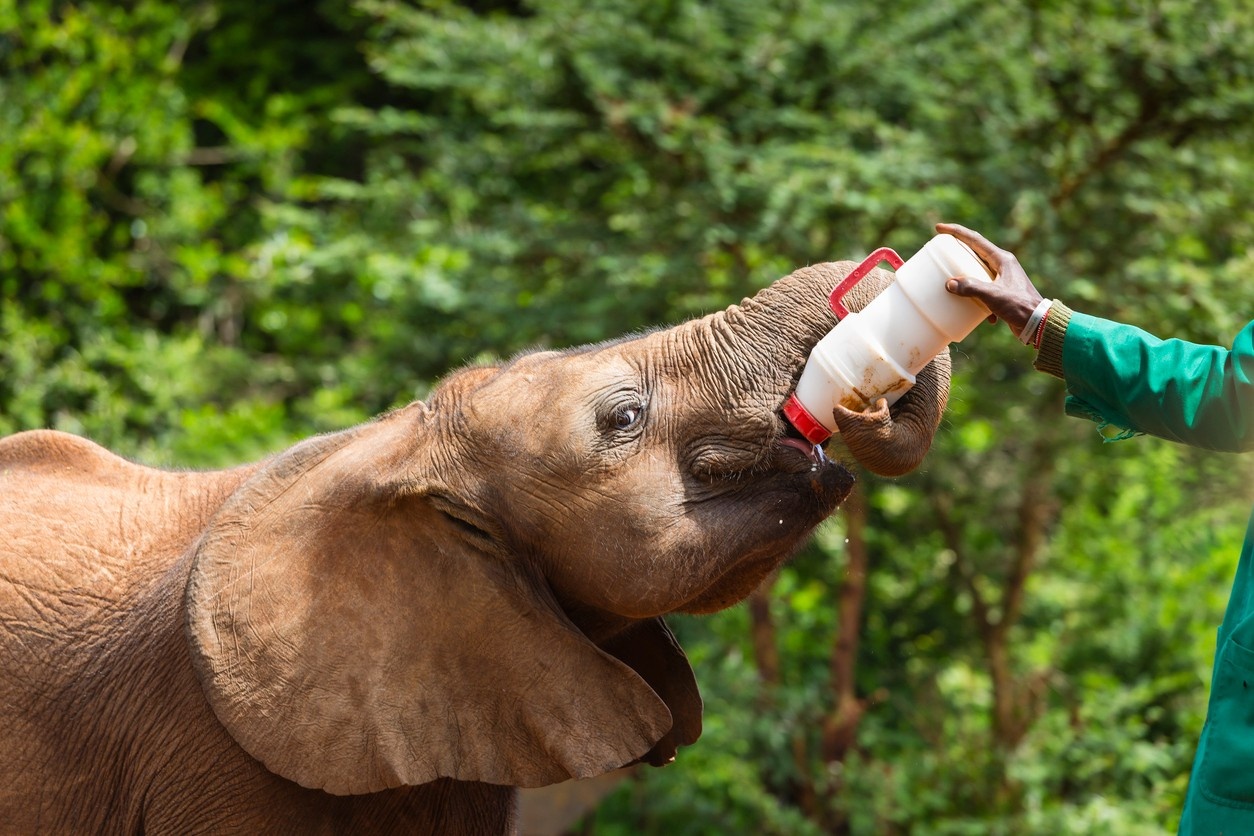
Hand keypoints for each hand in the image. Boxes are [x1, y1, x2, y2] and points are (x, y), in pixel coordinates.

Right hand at [936, 222, 1043, 337]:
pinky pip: (982, 288)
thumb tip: (949, 284)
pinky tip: (972, 310)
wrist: (1039, 322)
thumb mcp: (993, 295)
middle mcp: (1003, 265)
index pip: (975, 240)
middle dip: (958, 252)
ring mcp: (1002, 278)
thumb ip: (971, 288)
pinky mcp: (1002, 292)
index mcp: (1002, 259)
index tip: (940, 229)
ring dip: (965, 275)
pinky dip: (975, 296)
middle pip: (975, 252)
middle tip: (941, 251)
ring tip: (951, 279)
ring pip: (978, 271)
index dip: (956, 232)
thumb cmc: (1020, 306)